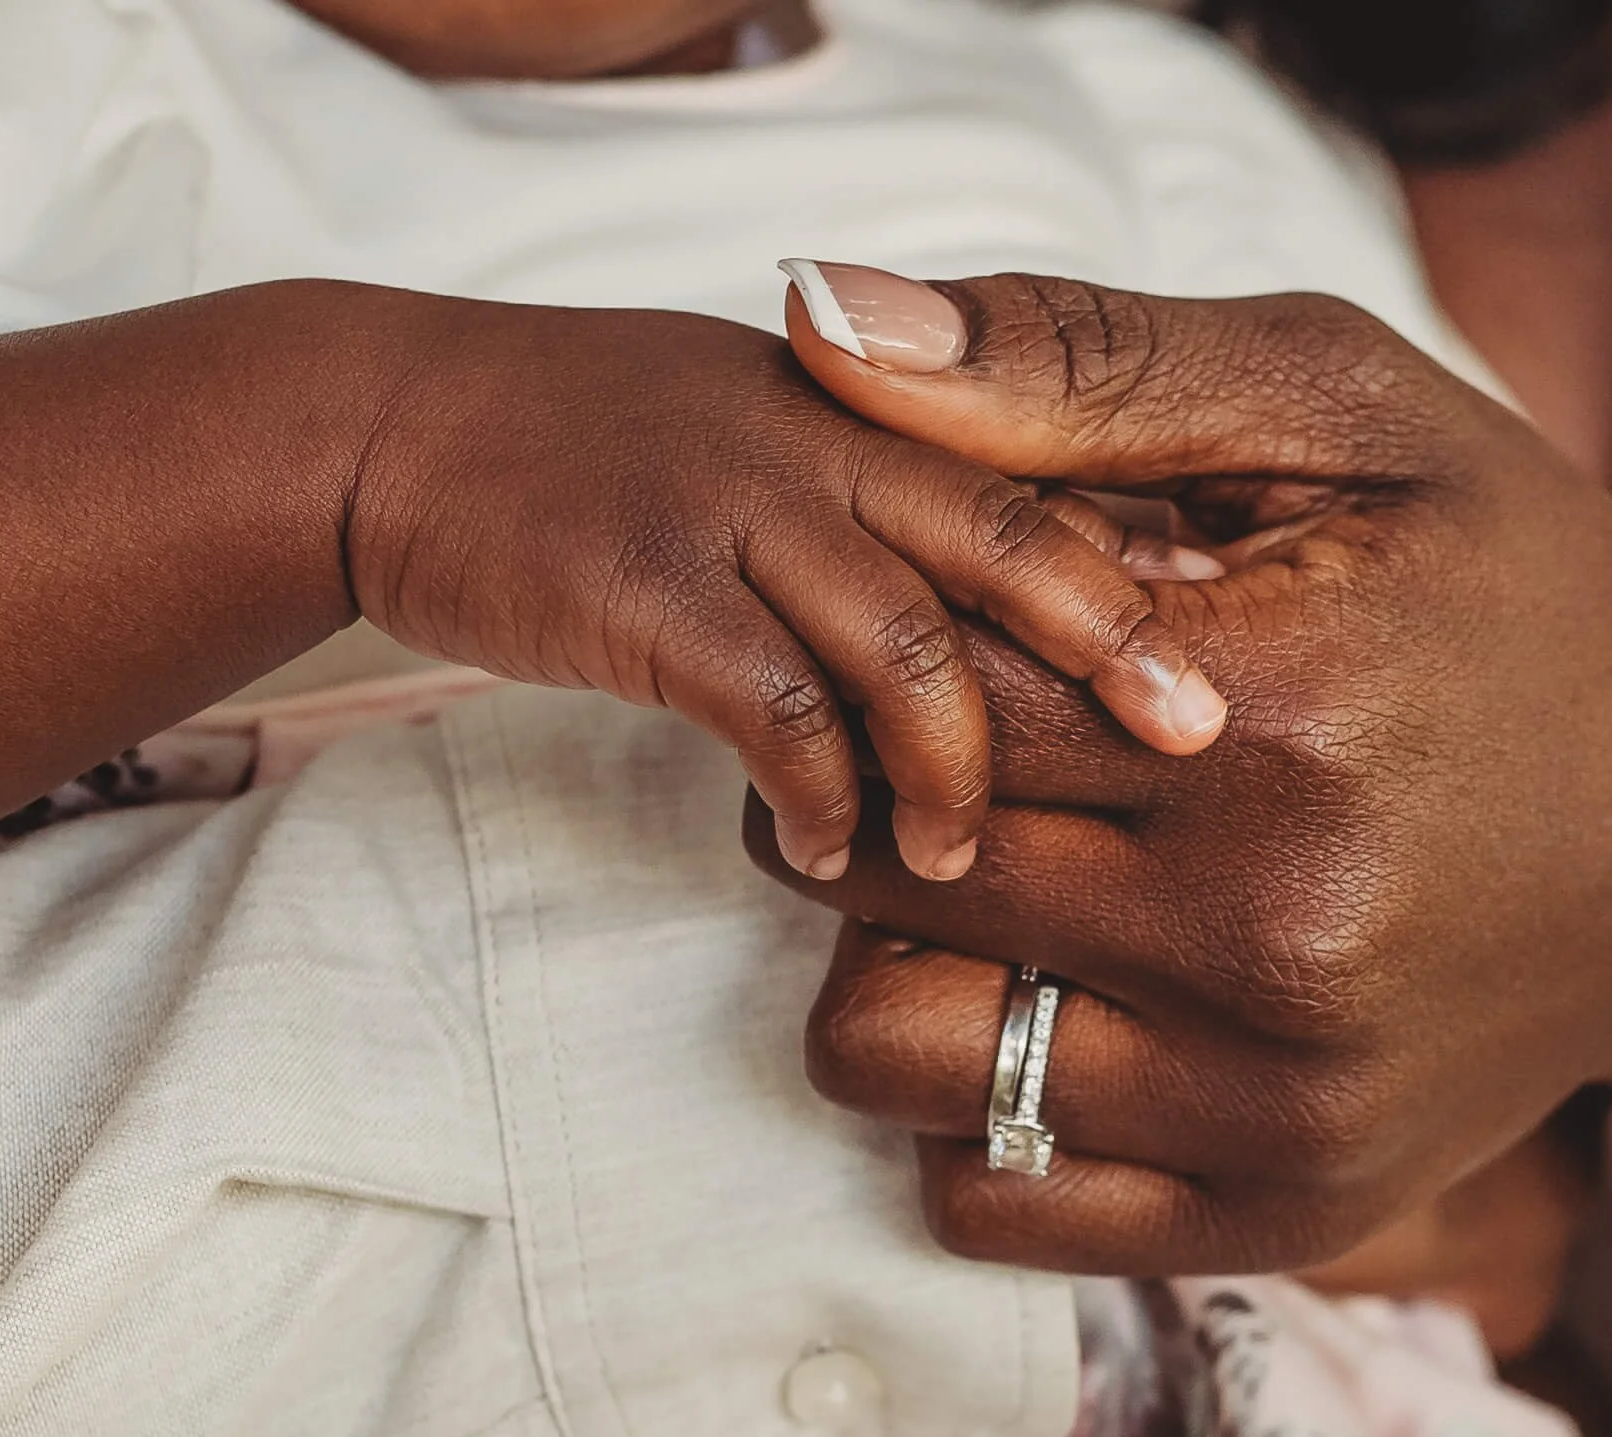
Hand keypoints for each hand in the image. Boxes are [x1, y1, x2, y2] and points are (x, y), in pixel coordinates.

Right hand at [344, 285, 1223, 881]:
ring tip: (959, 860)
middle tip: (1198, 746)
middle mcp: (830, 432)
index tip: (1218, 664)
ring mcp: (736, 501)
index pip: (1049, 474)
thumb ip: (905, 508)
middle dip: (1119, 648)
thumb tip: (1037, 627)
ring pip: (908, 641)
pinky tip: (822, 848)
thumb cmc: (608, 458)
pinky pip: (775, 709)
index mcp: (878, 401)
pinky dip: (818, 797)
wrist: (394, 428)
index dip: (1143, 570)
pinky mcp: (644, 583)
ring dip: (953, 770)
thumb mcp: (775, 433)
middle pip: (1019, 536)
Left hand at [747, 271, 1611, 1273]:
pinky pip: (983, 1199)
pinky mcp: (1284, 1209)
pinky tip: (1059, 1008)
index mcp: (1274, 713)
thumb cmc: (1518, 597)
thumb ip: (1081, 360)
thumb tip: (818, 323)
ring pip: (888, 1056)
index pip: (914, 691)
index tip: (947, 630)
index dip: (884, 648)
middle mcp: (1272, 937)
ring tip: (1005, 887)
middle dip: (876, 794)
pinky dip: (971, 1104)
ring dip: (898, 960)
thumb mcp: (1351, 409)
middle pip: (874, 878)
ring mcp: (1278, 1103)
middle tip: (962, 752)